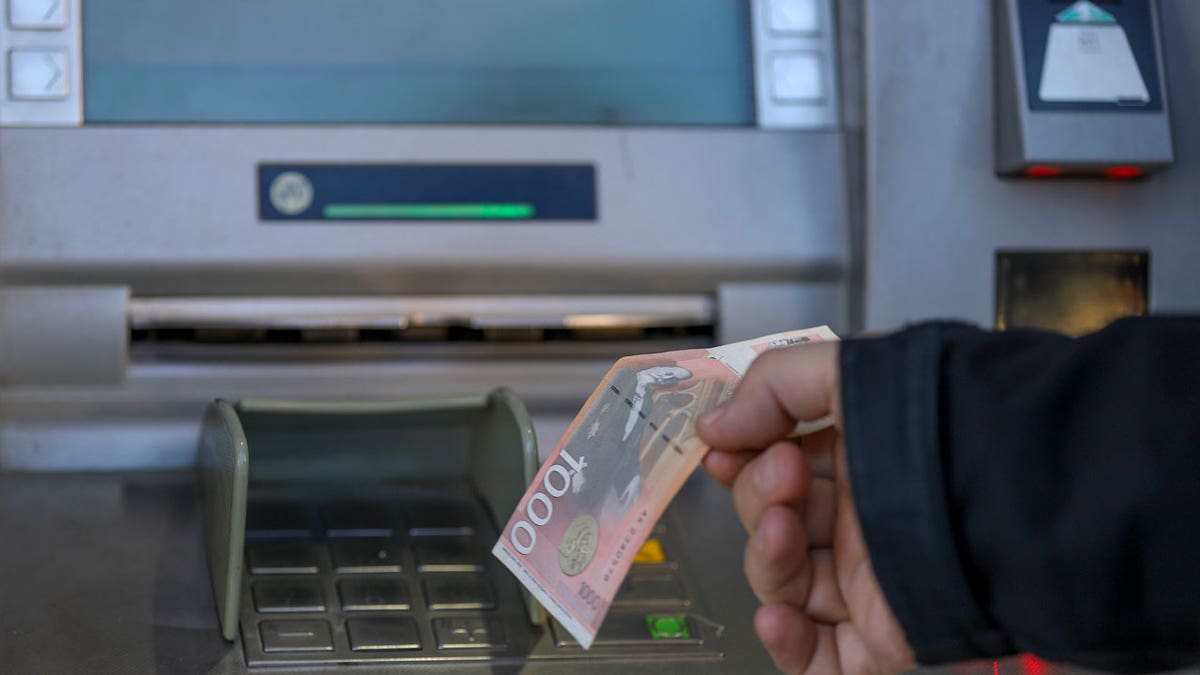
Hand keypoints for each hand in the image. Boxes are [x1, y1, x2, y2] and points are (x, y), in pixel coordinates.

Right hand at [697, 342, 914, 674]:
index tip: (724, 447)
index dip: (741, 460)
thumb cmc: (943, 420)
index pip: (772, 468)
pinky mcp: (884, 634)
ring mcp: (869, 579)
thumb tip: (714, 426)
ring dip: (765, 558)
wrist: (1011, 482)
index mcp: (855, 458)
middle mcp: (860, 518)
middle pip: (770, 522)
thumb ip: (772, 387)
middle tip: (782, 472)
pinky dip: (787, 642)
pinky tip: (776, 616)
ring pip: (784, 584)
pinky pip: (820, 655)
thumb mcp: (848, 371)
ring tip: (780, 527)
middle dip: (759, 496)